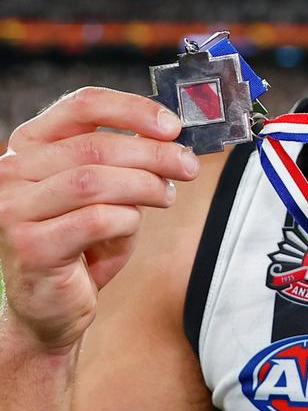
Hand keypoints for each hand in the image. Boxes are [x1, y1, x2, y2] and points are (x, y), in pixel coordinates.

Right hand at [0, 87, 199, 352]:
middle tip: (187, 165)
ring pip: (94, 181)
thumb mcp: (104, 188)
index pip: (82, 105)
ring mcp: (14, 209)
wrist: (50, 306)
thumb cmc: (80, 241)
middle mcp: (12, 171)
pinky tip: (131, 226)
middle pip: (94, 146)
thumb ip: (124, 158)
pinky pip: (95, 220)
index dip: (133, 109)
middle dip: (152, 153)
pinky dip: (126, 220)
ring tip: (165, 195)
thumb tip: (171, 136)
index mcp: (30, 143)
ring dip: (144, 185)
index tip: (172, 126)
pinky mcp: (31, 247)